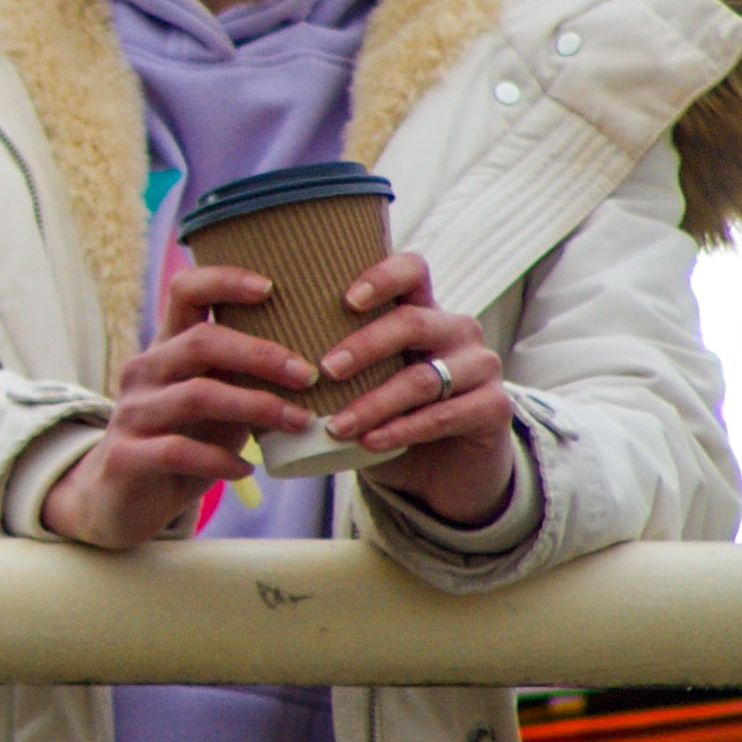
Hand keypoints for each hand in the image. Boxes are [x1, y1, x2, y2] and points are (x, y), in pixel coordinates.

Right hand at [37, 260, 314, 549]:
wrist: (119, 499)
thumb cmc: (181, 440)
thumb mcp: (213, 402)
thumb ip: (245, 378)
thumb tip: (319, 365)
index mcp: (165, 347)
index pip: (185, 291)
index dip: (225, 281)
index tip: (271, 289)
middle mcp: (144, 370)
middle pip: (200, 342)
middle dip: (261, 354)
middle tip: (308, 374)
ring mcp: (132, 412)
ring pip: (196, 396)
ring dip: (256, 407)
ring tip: (298, 422)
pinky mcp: (127, 456)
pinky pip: (179, 451)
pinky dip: (220, 459)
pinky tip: (246, 467)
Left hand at [315, 251, 518, 528]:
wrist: (441, 472)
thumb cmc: (388, 417)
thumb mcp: (359, 384)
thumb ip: (326, 362)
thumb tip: (246, 352)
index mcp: (423, 310)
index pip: (411, 270)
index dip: (382, 276)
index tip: (346, 299)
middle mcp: (457, 330)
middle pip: (412, 322)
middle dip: (364, 345)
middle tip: (324, 368)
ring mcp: (481, 367)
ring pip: (424, 377)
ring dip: (374, 402)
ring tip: (335, 424)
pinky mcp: (495, 408)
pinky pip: (445, 415)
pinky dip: (402, 430)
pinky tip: (370, 442)